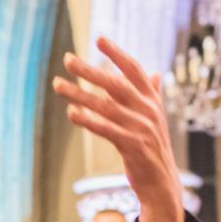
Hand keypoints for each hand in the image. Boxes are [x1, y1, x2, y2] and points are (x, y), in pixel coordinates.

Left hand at [54, 37, 183, 221]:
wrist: (162, 183)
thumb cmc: (153, 148)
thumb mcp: (155, 119)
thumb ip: (152, 95)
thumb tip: (155, 73)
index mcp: (152, 100)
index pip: (134, 70)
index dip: (116, 53)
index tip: (98, 38)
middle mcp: (148, 110)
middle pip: (115, 84)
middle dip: (89, 70)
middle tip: (67, 59)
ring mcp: (141, 128)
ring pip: (105, 106)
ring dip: (79, 93)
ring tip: (57, 84)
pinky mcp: (133, 146)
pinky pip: (105, 129)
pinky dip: (87, 120)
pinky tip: (71, 112)